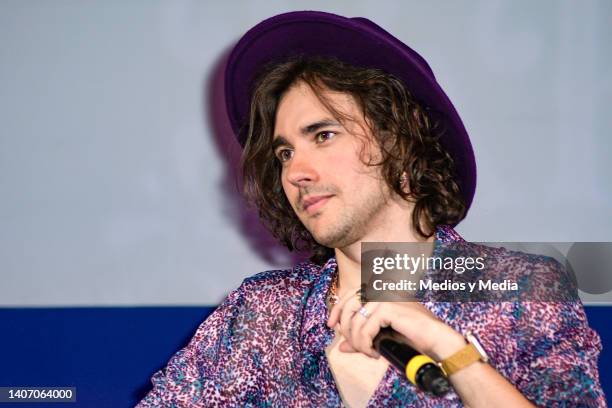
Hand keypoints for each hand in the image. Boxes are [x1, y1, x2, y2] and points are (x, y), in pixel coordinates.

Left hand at [326, 288, 464, 360]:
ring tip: (369, 352)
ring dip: (358, 341)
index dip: (337, 310)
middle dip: (345, 327)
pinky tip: (375, 353)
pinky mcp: (387, 308)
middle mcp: (380, 290)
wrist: (435, 340)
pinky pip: (365, 328)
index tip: (331, 326)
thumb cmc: (412, 337)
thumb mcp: (381, 336)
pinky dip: (365, 344)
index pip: (349, 295)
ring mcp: (384, 297)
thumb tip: (341, 347)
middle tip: (350, 345)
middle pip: (348, 304)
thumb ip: (362, 339)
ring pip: (356, 320)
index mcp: (379, 292)